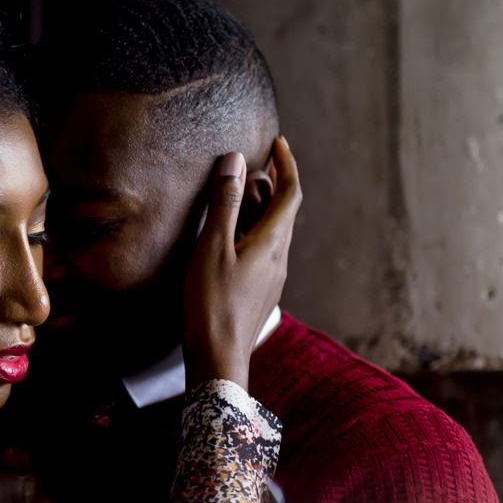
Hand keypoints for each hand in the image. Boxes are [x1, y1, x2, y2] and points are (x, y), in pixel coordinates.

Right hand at [184, 138, 302, 387]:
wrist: (217, 359)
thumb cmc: (212, 303)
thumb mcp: (212, 247)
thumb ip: (225, 203)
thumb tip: (235, 161)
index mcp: (273, 243)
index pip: (291, 193)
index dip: (287, 165)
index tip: (278, 143)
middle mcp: (279, 259)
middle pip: (283, 212)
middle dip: (270, 184)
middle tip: (251, 166)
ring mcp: (271, 279)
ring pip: (271, 233)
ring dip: (258, 210)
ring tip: (236, 196)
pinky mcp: (258, 293)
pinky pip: (261, 252)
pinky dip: (249, 233)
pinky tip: (227, 238)